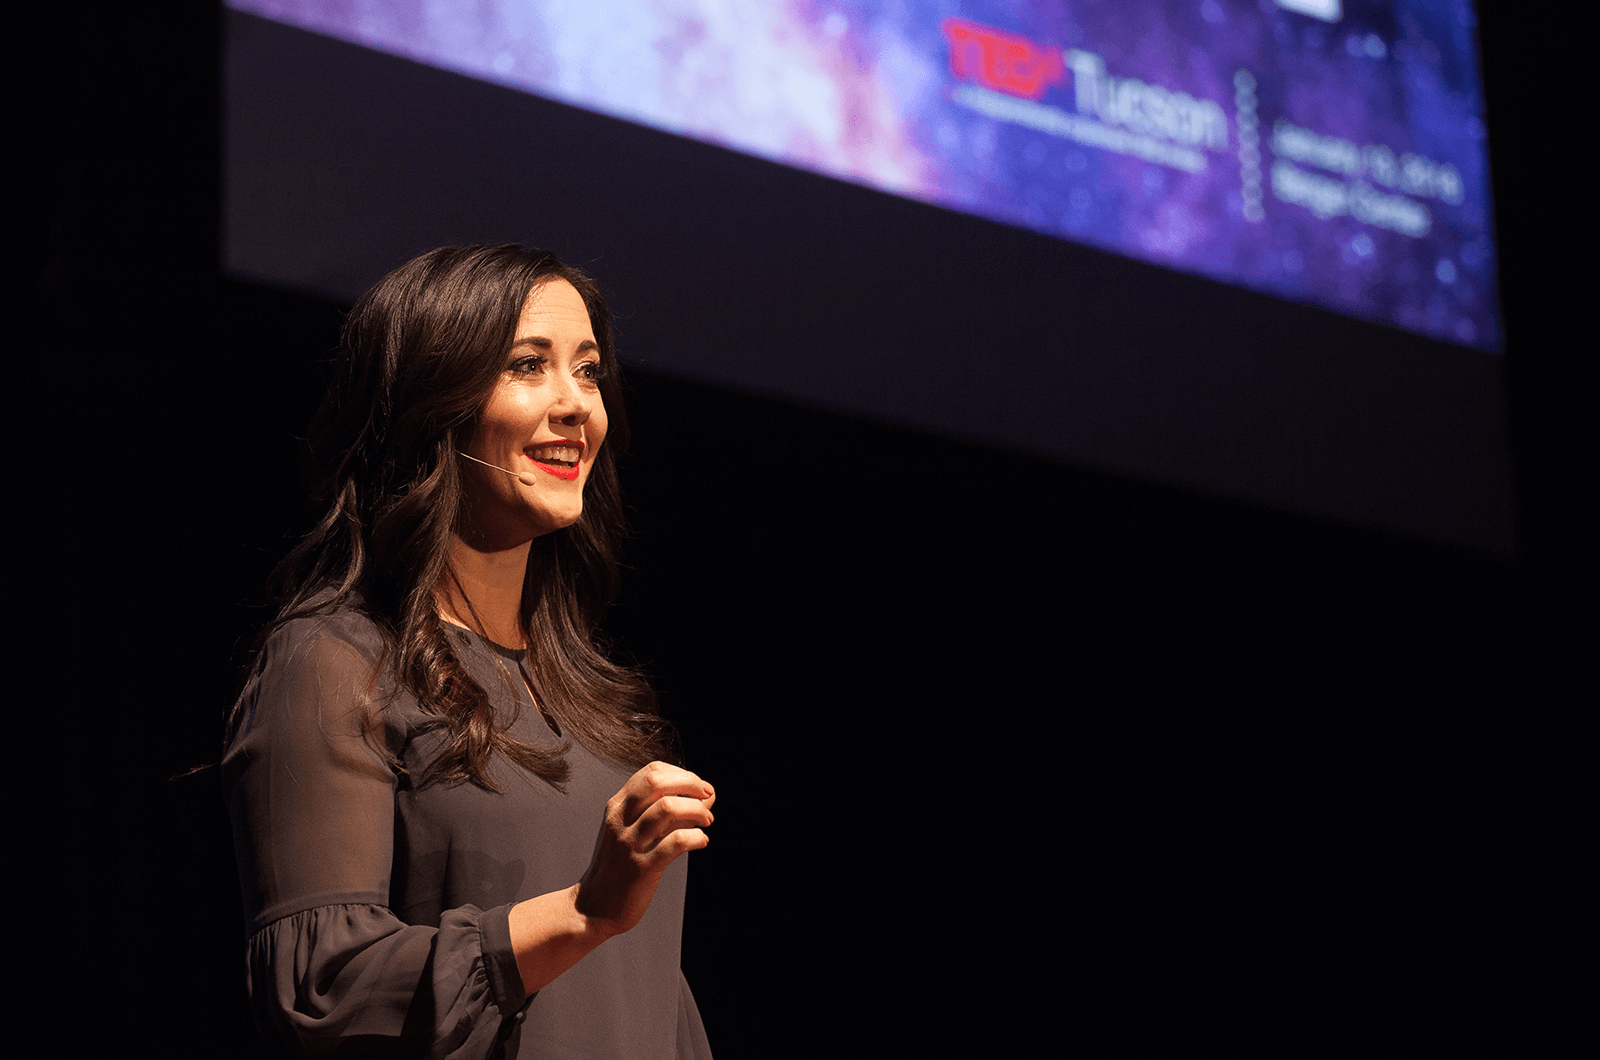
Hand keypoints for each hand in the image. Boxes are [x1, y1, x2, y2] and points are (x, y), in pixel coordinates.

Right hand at [575, 761, 714, 937]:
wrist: (594, 907)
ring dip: (697, 810)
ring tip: (706, 822)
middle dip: (691, 784)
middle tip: (707, 798)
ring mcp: (630, 843)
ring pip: (668, 808)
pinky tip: (701, 842)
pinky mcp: (642, 868)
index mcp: (618, 806)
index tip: (699, 789)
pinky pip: (676, 842)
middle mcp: (621, 820)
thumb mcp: (636, 831)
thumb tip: (709, 796)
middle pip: (657, 782)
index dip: (682, 774)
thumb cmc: (620, 866)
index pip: (652, 772)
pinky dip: (696, 837)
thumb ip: (668, 812)